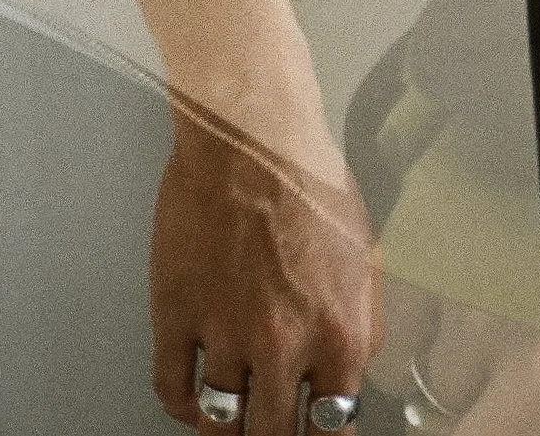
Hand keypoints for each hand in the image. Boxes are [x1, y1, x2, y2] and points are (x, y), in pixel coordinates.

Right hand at [153, 101, 380, 435]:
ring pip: (222, 421)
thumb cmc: (309, 178)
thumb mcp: (365, 256)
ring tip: (234, 415)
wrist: (252, 134)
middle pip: (273, 435)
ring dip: (229, 422)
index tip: (314, 434)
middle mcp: (284, 346)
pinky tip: (194, 402)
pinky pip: (173, 389)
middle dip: (274, 434)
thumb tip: (347, 371)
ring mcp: (225, 334)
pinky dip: (184, 407)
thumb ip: (360, 324)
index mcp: (339, 334)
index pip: (334, 427)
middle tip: (271, 425)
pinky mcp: (177, 315)